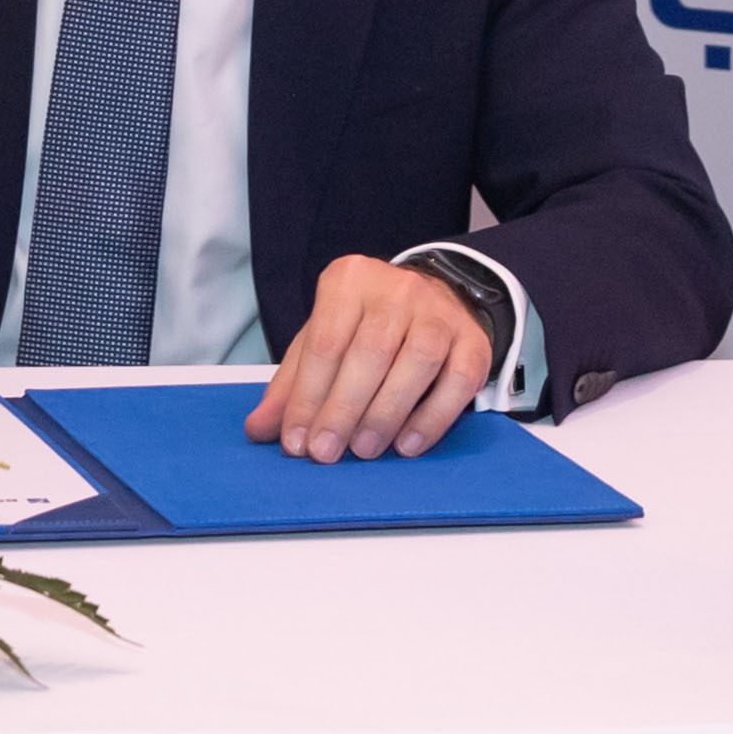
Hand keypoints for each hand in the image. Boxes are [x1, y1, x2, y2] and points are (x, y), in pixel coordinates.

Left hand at [245, 254, 490, 462]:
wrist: (433, 300)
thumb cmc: (365, 326)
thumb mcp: (322, 341)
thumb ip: (292, 384)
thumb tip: (258, 429)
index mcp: (349, 281)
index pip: (325, 342)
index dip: (308, 396)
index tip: (296, 441)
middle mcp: (397, 289)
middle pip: (369, 352)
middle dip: (343, 409)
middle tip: (326, 453)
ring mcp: (440, 313)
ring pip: (416, 362)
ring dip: (386, 414)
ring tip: (363, 450)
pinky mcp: (474, 341)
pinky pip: (458, 381)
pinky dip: (432, 418)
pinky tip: (407, 444)